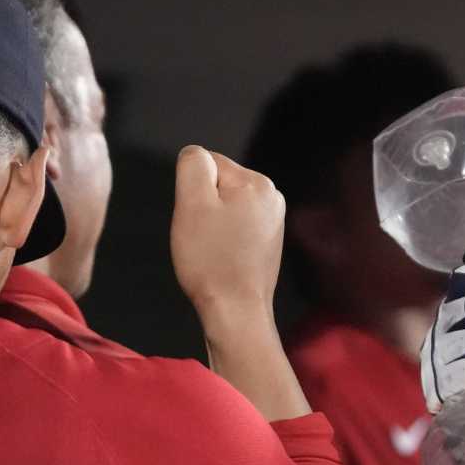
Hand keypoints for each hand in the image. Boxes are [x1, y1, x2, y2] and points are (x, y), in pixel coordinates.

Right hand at [170, 146, 285, 318]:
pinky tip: (223, 257)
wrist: (236, 309)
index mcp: (258, 182)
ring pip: (222, 206)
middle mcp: (272, 196)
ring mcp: (273, 219)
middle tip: (204, 235)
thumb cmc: (211, 259)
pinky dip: (222, 238)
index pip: (206, 163)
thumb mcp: (192, 202)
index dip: (191, 190)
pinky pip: (232, 226)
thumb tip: (197, 154)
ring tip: (214, 248)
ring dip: (210, 223)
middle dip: (202, 205)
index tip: (197, 218)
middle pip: (216, 184)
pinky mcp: (268, 240)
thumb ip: (193, 166)